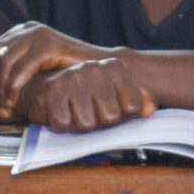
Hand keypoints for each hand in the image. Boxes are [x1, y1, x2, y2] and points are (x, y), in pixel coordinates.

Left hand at [0, 22, 116, 114]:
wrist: (103, 69)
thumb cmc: (69, 76)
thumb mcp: (36, 71)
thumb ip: (15, 72)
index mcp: (18, 33)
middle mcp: (24, 29)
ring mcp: (36, 33)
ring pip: (0, 62)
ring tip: (4, 108)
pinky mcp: (48, 43)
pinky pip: (19, 68)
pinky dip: (12, 87)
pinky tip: (14, 101)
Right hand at [20, 55, 158, 131]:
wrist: (43, 89)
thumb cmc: (84, 97)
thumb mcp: (114, 97)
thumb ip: (138, 102)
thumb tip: (150, 109)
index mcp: (115, 67)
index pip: (132, 108)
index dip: (120, 117)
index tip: (107, 108)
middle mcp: (96, 68)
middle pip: (110, 118)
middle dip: (98, 123)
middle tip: (87, 112)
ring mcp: (73, 77)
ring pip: (87, 124)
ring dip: (78, 126)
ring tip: (72, 112)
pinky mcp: (53, 90)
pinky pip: (64, 124)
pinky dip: (60, 126)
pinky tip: (58, 113)